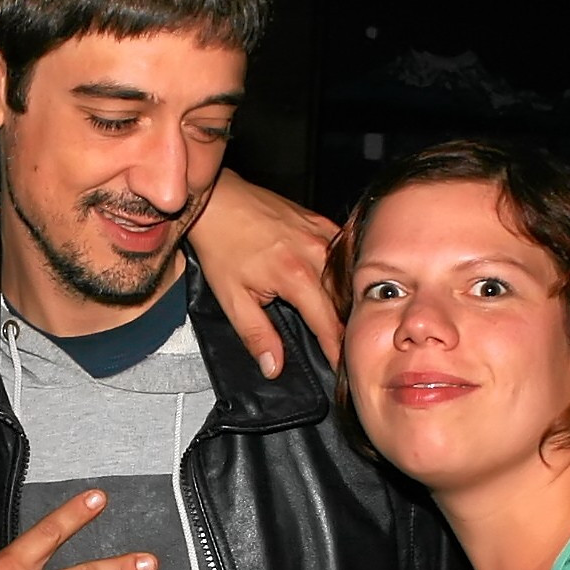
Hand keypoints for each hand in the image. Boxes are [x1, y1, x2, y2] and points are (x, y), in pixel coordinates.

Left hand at [188, 170, 342, 376]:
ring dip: (350, 301)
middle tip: (349, 350)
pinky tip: (344, 287)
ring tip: (351, 323)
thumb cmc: (222, 245)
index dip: (336, 350)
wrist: (218, 202)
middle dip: (347, 329)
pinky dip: (346, 273)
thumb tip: (273, 367)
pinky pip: (344, 253)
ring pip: (349, 277)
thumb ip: (257, 335)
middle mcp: (316, 253)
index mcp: (295, 276)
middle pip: (345, 302)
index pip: (328, 324)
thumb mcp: (232, 299)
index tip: (344, 368)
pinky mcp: (322, 222)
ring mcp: (322, 234)